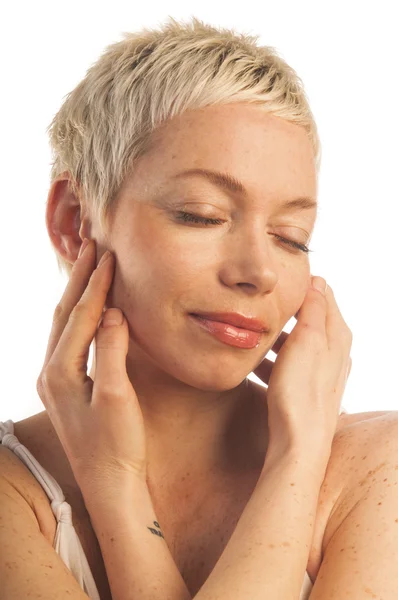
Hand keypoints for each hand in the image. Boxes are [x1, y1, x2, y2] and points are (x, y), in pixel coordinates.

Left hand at [36, 239, 146, 502]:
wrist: (110, 484)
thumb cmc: (117, 445)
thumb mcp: (118, 398)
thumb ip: (112, 351)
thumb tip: (113, 311)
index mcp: (60, 372)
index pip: (80, 316)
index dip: (96, 284)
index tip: (109, 254)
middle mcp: (50, 372)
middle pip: (64, 313)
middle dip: (78, 278)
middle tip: (91, 244)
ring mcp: (55, 380)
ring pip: (63, 325)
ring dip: (76, 293)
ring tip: (89, 266)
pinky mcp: (66, 386)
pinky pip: (68, 339)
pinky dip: (80, 316)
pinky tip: (91, 308)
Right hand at [252, 276, 351, 472]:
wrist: (299, 442)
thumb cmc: (302, 391)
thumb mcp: (307, 340)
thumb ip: (313, 308)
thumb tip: (316, 281)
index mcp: (337, 335)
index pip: (323, 296)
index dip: (303, 285)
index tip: (280, 280)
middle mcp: (333, 352)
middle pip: (308, 318)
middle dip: (286, 310)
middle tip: (261, 303)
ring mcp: (319, 371)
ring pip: (295, 342)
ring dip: (275, 335)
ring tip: (252, 332)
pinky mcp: (305, 388)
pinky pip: (287, 363)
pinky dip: (272, 358)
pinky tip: (252, 363)